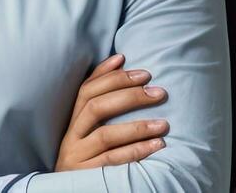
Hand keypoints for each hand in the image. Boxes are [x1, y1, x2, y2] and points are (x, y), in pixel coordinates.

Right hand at [55, 53, 169, 169]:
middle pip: (95, 107)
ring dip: (137, 127)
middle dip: (128, 95)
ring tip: (164, 124)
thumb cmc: (89, 157)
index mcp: (72, 122)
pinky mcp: (87, 176)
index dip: (109, 76)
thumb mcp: (90, 130)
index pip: (86, 90)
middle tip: (157, 92)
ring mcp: (77, 157)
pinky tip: (156, 145)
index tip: (137, 69)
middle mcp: (71, 137)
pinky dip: (136, 151)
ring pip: (105, 136)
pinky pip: (113, 161)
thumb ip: (102, 102)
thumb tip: (120, 60)